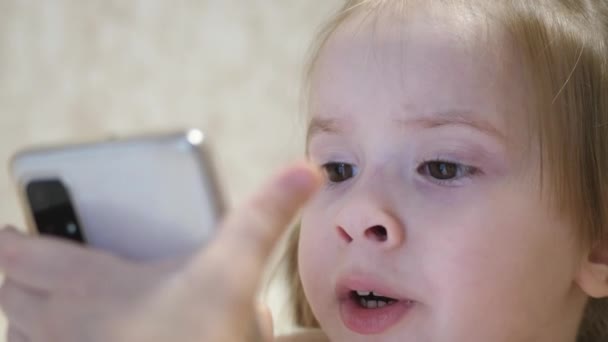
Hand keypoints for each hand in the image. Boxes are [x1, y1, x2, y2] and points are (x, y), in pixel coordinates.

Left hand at [0, 162, 321, 341]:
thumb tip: (303, 171)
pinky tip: (71, 338)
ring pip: (18, 328)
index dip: (9, 239)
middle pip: (12, 288)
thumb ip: (264, 217)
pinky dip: (39, 340)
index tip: (10, 230)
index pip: (16, 253)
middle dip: (19, 269)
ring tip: (48, 299)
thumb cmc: (198, 340)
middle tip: (33, 257)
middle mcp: (58, 325)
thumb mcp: (233, 273)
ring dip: (25, 309)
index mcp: (86, 285)